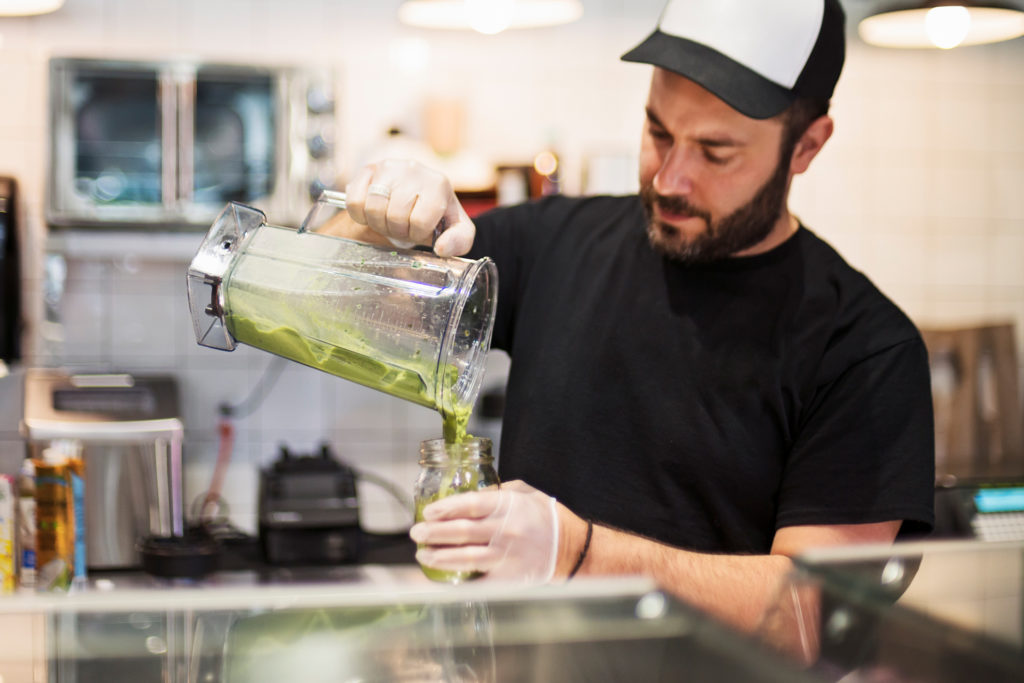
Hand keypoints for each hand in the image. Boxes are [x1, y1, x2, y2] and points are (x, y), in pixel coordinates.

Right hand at [345, 159, 475, 256]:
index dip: (416, 233)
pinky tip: (373, 212)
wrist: (416, 198)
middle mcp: (414, 170)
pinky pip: (354, 200)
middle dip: (396, 230)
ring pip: (373, 207)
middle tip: (402, 227)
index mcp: (439, 185)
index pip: (420, 221)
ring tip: (388, 220)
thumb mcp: (457, 231)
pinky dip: (360, 214)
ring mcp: (389, 167)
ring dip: (378, 223)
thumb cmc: (436, 217)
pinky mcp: (369, 169)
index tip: (418, 230)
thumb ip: (459, 242)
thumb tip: (441, 248)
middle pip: (394, 215)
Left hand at [410, 480, 558, 582]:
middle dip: (434, 533)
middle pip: (461, 532)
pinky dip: (458, 583)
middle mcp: (505, 530)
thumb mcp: (525, 493)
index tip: (428, 512)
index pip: (469, 505)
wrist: (572, 549)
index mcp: (508, 506)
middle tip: (417, 533)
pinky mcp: (509, 579)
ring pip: (465, 558)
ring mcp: (507, 556)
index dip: (445, 508)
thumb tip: (468, 493)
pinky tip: (441, 579)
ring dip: (439, 557)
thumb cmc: (546, 517)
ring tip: (423, 555)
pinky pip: (478, 582)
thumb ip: (498, 491)